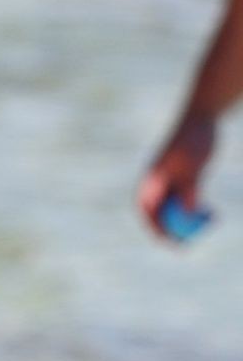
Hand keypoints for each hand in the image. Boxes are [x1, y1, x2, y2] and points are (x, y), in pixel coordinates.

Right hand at [137, 114, 215, 238]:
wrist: (204, 116)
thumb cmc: (195, 138)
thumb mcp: (192, 165)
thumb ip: (189, 189)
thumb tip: (189, 215)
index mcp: (151, 178)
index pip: (147, 210)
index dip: (155, 229)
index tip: (168, 242)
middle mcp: (157, 182)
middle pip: (159, 213)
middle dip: (171, 231)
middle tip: (186, 244)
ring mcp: (170, 181)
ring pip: (175, 209)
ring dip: (187, 222)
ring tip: (206, 227)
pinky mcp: (184, 179)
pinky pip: (187, 201)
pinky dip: (197, 210)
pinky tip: (212, 213)